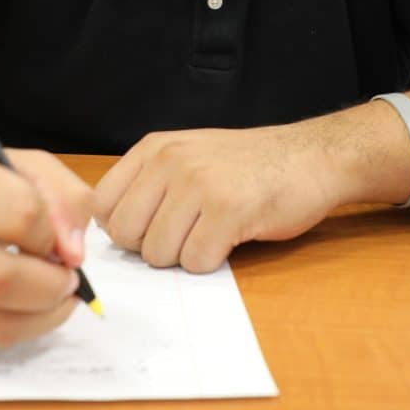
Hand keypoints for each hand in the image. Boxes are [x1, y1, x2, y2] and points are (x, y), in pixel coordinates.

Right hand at [0, 146, 92, 346]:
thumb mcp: (28, 168)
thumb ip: (64, 200)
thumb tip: (73, 255)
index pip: (20, 214)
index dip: (54, 234)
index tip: (61, 239)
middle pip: (0, 280)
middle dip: (52, 287)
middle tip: (70, 280)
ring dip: (43, 318)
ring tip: (56, 297)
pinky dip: (19, 331)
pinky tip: (27, 308)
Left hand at [94, 125, 337, 272]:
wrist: (308, 156)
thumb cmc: (247, 165)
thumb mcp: (187, 155)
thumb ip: (148, 183)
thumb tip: (110, 230)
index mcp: (154, 148)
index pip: (101, 204)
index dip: (122, 229)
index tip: (148, 232)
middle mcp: (170, 161)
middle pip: (125, 234)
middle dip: (152, 246)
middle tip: (185, 234)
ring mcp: (199, 184)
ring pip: (158, 253)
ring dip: (184, 256)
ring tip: (211, 232)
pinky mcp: (228, 210)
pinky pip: (196, 262)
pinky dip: (212, 261)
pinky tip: (231, 237)